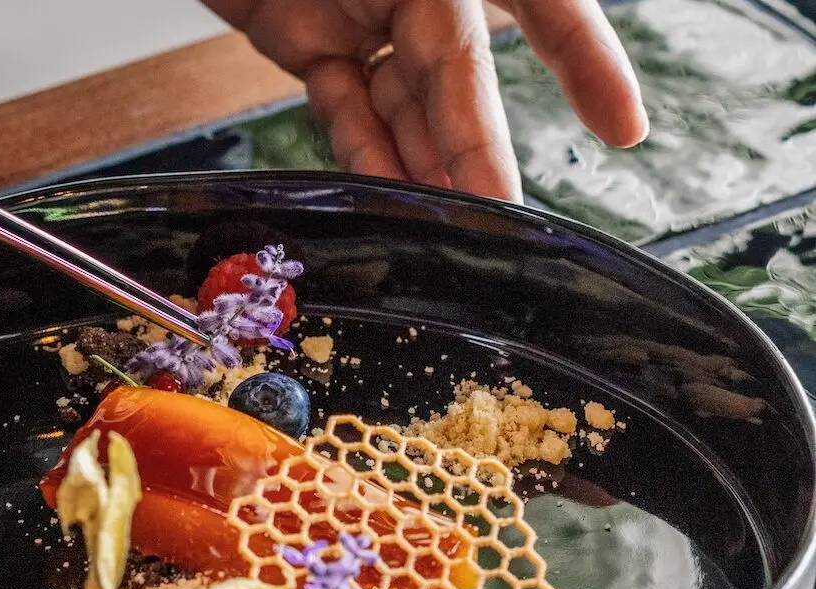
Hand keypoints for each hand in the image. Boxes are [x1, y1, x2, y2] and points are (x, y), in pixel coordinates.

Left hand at [204, 0, 648, 200]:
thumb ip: (438, 22)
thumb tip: (457, 91)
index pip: (547, 6)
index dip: (587, 60)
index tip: (623, 127)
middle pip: (461, 80)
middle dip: (477, 149)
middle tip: (500, 215)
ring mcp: (362, 13)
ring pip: (403, 104)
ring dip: (420, 162)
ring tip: (442, 223)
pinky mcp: (308, 36)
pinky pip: (346, 103)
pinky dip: (361, 147)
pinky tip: (382, 190)